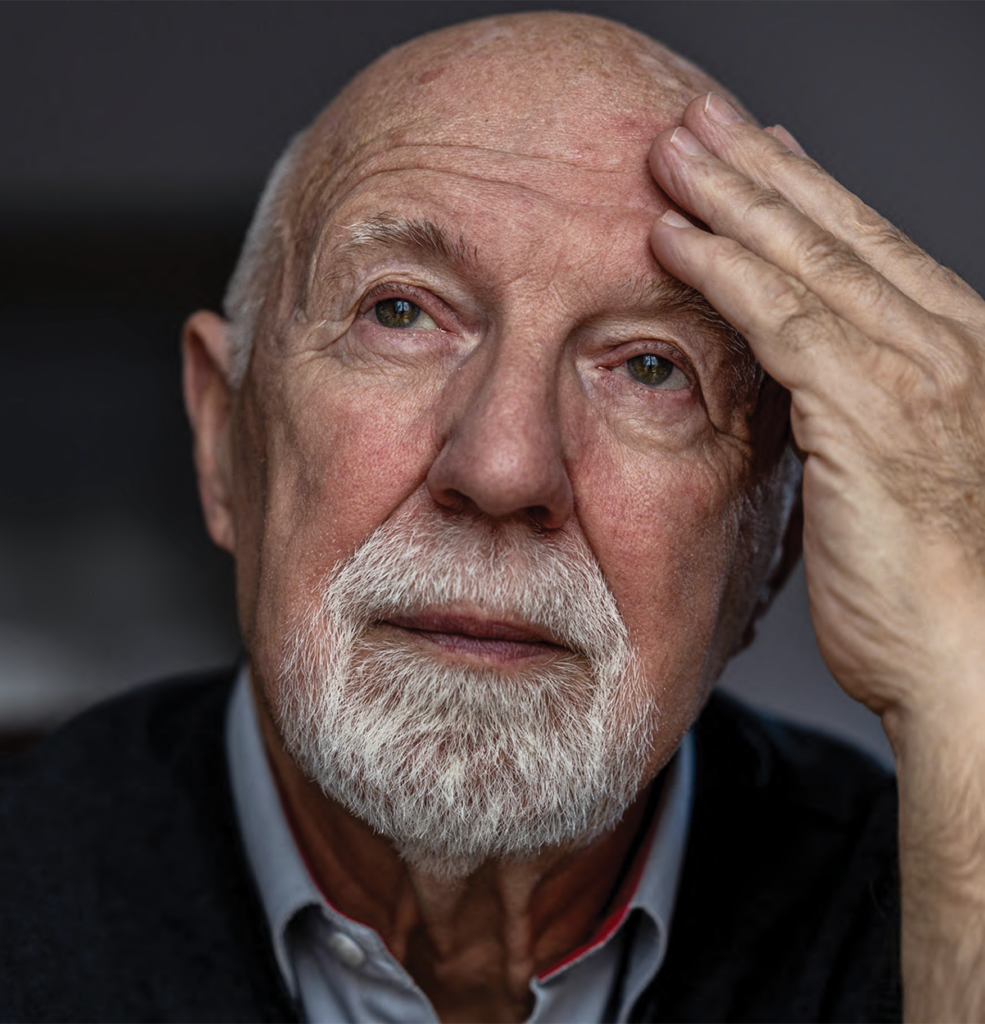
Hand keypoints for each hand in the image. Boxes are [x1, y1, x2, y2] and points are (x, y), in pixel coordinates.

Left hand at [648, 93, 984, 730]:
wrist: (969, 660)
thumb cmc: (927, 586)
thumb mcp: (897, 478)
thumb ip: (855, 415)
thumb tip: (806, 386)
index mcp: (953, 353)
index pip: (867, 250)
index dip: (803, 195)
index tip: (751, 155)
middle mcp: (944, 343)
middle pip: (835, 233)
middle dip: (758, 170)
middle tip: (694, 121)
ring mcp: (912, 371)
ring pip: (805, 260)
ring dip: (730, 200)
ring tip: (668, 153)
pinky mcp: (866, 411)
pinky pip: (781, 321)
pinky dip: (724, 273)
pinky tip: (673, 240)